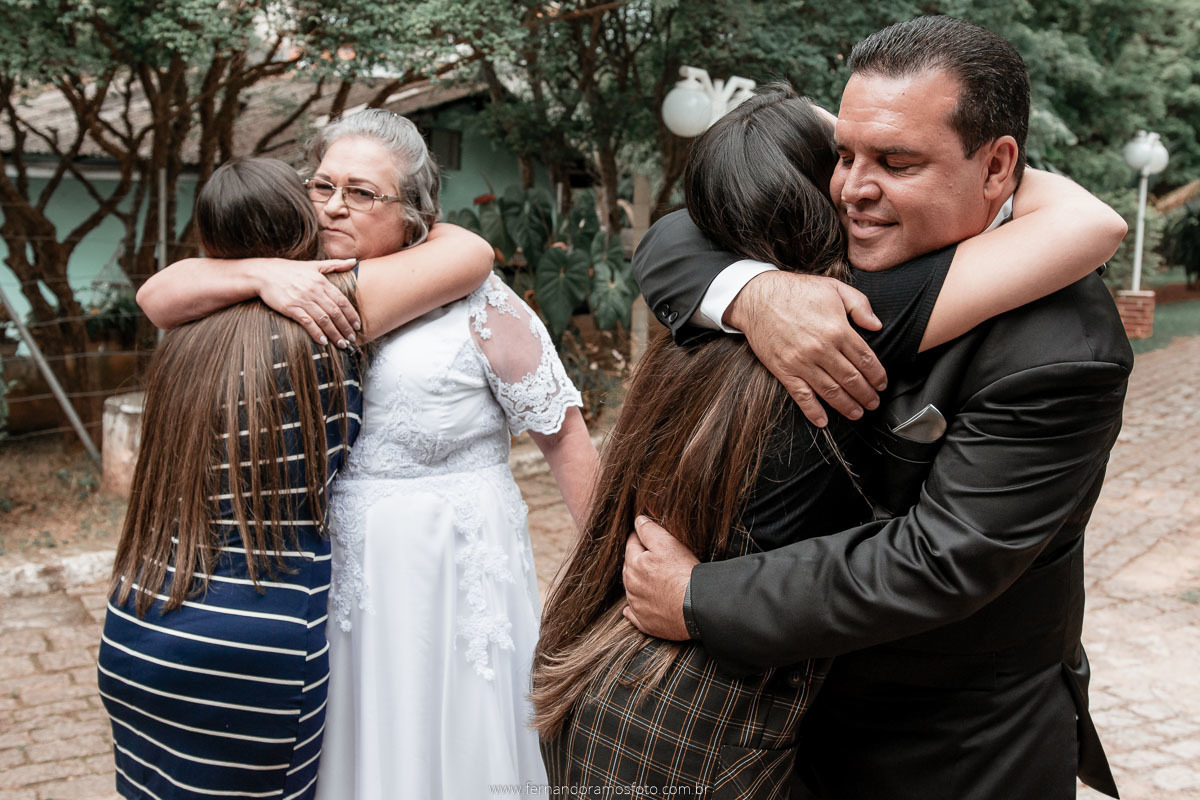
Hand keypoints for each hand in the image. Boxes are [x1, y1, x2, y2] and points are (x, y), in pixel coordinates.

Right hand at [252, 257, 359, 344]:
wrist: (264, 274)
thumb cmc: (290, 270)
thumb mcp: (314, 265)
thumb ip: (335, 264)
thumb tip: (354, 261)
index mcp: (322, 282)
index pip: (341, 300)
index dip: (351, 314)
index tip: (358, 325)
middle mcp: (314, 291)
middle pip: (335, 312)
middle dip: (345, 327)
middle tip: (352, 339)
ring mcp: (302, 300)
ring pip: (324, 319)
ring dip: (334, 333)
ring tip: (342, 344)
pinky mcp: (291, 308)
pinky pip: (307, 322)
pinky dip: (317, 333)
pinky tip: (323, 342)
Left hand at [622, 516, 697, 640]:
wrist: (696, 608)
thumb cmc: (683, 574)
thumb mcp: (668, 544)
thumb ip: (649, 530)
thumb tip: (638, 520)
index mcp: (634, 564)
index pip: (632, 544)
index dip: (640, 537)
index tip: (647, 536)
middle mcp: (631, 586)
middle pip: (630, 567)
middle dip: (638, 560)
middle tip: (654, 557)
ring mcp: (637, 606)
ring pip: (633, 589)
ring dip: (639, 582)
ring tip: (655, 579)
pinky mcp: (645, 622)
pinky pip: (634, 613)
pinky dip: (636, 608)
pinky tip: (642, 604)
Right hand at [726, 271, 885, 426]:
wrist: (757, 297)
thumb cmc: (796, 291)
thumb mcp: (834, 288)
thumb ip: (860, 304)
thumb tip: (877, 325)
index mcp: (837, 329)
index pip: (865, 359)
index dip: (877, 375)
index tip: (882, 384)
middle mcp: (822, 349)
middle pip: (851, 379)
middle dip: (866, 394)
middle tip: (874, 403)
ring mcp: (802, 362)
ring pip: (831, 391)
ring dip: (847, 405)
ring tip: (857, 413)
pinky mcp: (784, 370)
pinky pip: (801, 396)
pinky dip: (813, 411)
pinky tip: (823, 420)